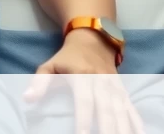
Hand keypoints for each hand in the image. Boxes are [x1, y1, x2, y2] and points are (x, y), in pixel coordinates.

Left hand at [25, 31, 142, 133]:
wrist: (94, 39)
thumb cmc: (68, 58)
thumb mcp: (50, 65)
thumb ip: (39, 83)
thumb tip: (27, 99)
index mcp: (82, 77)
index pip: (84, 102)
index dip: (84, 119)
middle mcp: (101, 82)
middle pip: (106, 109)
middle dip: (107, 129)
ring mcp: (115, 87)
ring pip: (121, 111)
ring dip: (123, 128)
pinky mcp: (123, 90)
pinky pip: (132, 108)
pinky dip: (137, 122)